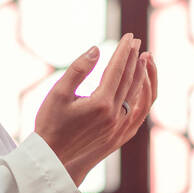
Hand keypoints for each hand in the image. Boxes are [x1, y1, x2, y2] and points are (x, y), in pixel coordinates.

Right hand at [33, 33, 156, 186]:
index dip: (123, 51)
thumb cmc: (50, 122)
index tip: (129, 36)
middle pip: (129, 80)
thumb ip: (78, 69)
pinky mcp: (117, 134)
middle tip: (137, 42)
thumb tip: (96, 50)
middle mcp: (114, 115)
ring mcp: (118, 126)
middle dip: (134, 59)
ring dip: (140, 75)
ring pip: (135, 94)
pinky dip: (140, 95)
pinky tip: (139, 86)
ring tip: (143, 59)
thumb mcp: (58, 93)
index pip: (117, 69)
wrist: (51, 156)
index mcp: (100, 103)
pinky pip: (136, 110)